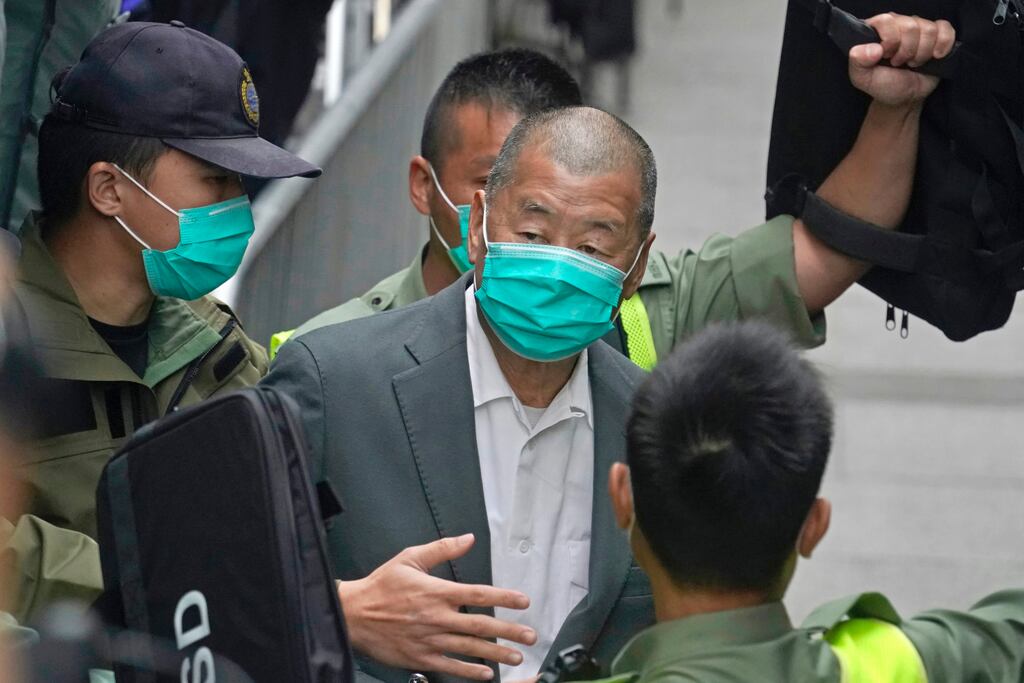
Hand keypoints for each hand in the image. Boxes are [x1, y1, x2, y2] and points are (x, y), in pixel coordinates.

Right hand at [337, 534, 536, 680]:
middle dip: (509, 632)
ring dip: (497, 654)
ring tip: (517, 658)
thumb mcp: (409, 558)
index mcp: (438, 592)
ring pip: (470, 649)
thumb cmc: (381, 585)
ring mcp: (430, 640)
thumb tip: (468, 538)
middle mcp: (438, 617)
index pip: (479, 594)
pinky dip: (469, 671)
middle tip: (531, 636)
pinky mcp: (420, 658)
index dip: (504, 598)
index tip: (523, 601)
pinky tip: (486, 674)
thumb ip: (442, 549)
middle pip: (481, 625)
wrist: (352, 614)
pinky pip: (450, 666)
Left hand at [848, 14, 955, 107]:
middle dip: (907, 51)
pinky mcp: (937, 34)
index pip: (886, 21)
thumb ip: (858, 61)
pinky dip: (943, 44)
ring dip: (922, 52)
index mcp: (876, 29)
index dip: (890, 41)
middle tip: (899, 63)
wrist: (904, 97)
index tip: (887, 57)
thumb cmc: (882, 85)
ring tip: (913, 63)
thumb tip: (874, 49)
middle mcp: (897, 23)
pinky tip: (935, 56)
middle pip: (910, 26)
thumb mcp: (862, 78)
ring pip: (928, 29)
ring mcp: (918, 27)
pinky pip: (946, 29)